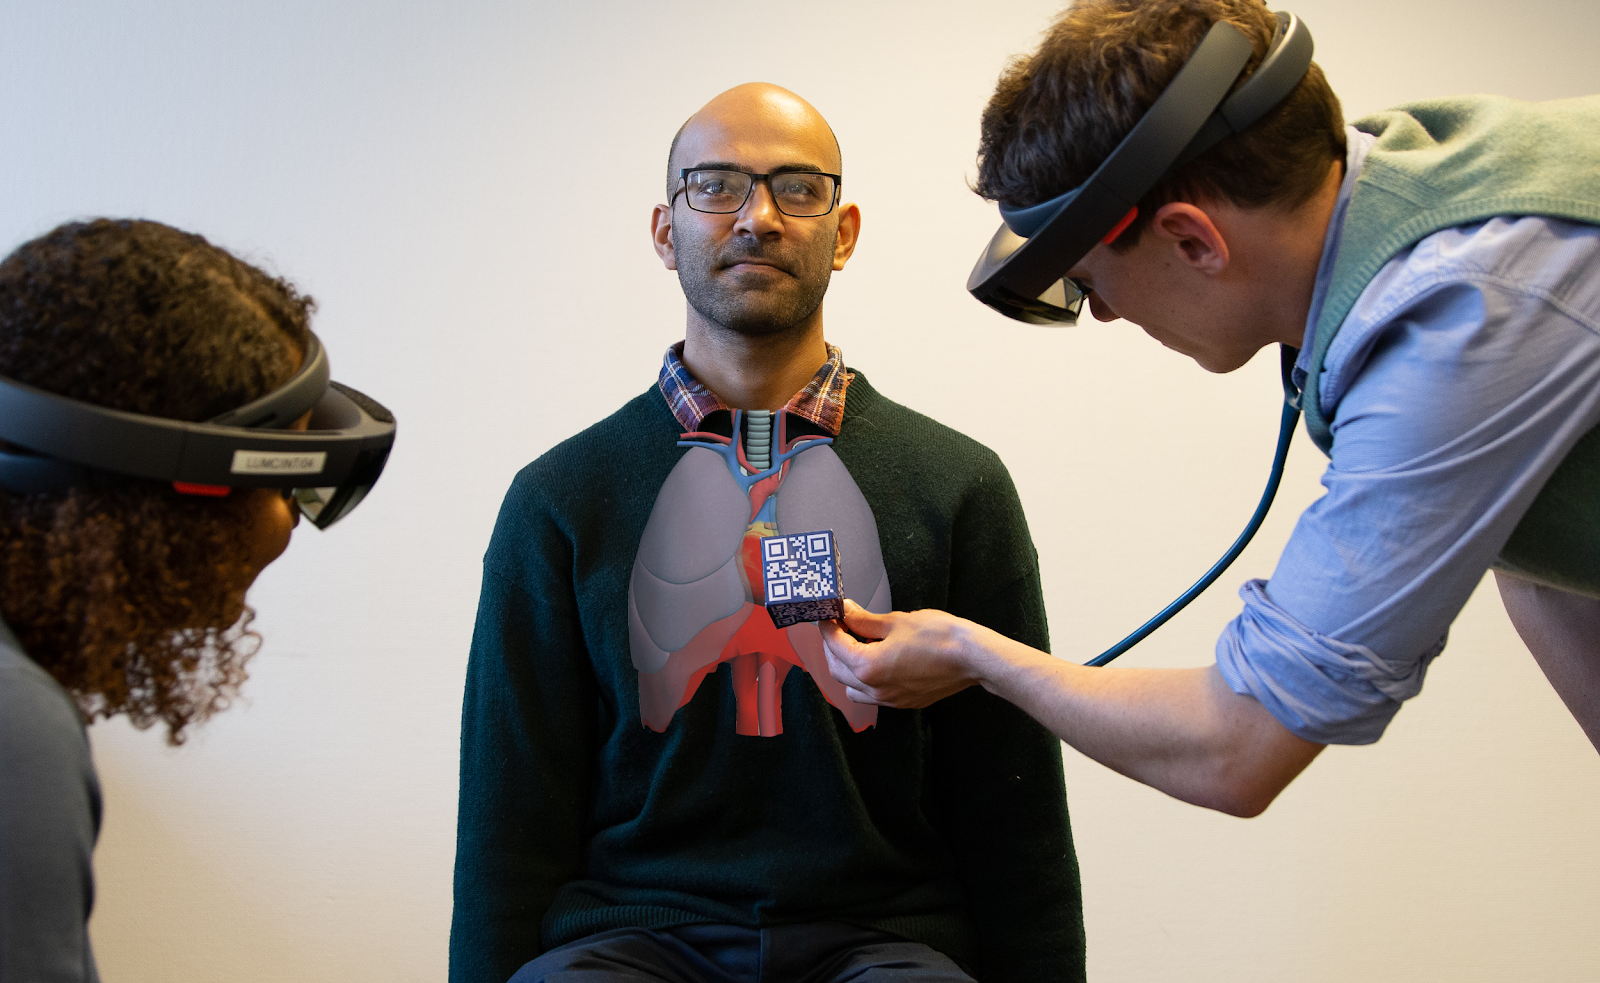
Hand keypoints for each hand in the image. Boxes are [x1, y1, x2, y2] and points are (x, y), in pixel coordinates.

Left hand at [818, 600, 985, 708]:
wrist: (972, 658)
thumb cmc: (939, 636)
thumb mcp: (895, 621)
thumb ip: (862, 619)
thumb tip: (844, 611)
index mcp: (868, 666)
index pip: (834, 645)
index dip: (828, 626)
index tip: (828, 614)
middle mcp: (874, 689)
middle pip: (836, 669)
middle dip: (834, 646)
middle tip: (841, 625)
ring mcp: (889, 699)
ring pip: (851, 687)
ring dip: (846, 666)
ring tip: (858, 645)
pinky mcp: (902, 702)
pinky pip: (871, 694)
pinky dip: (865, 679)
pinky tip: (877, 660)